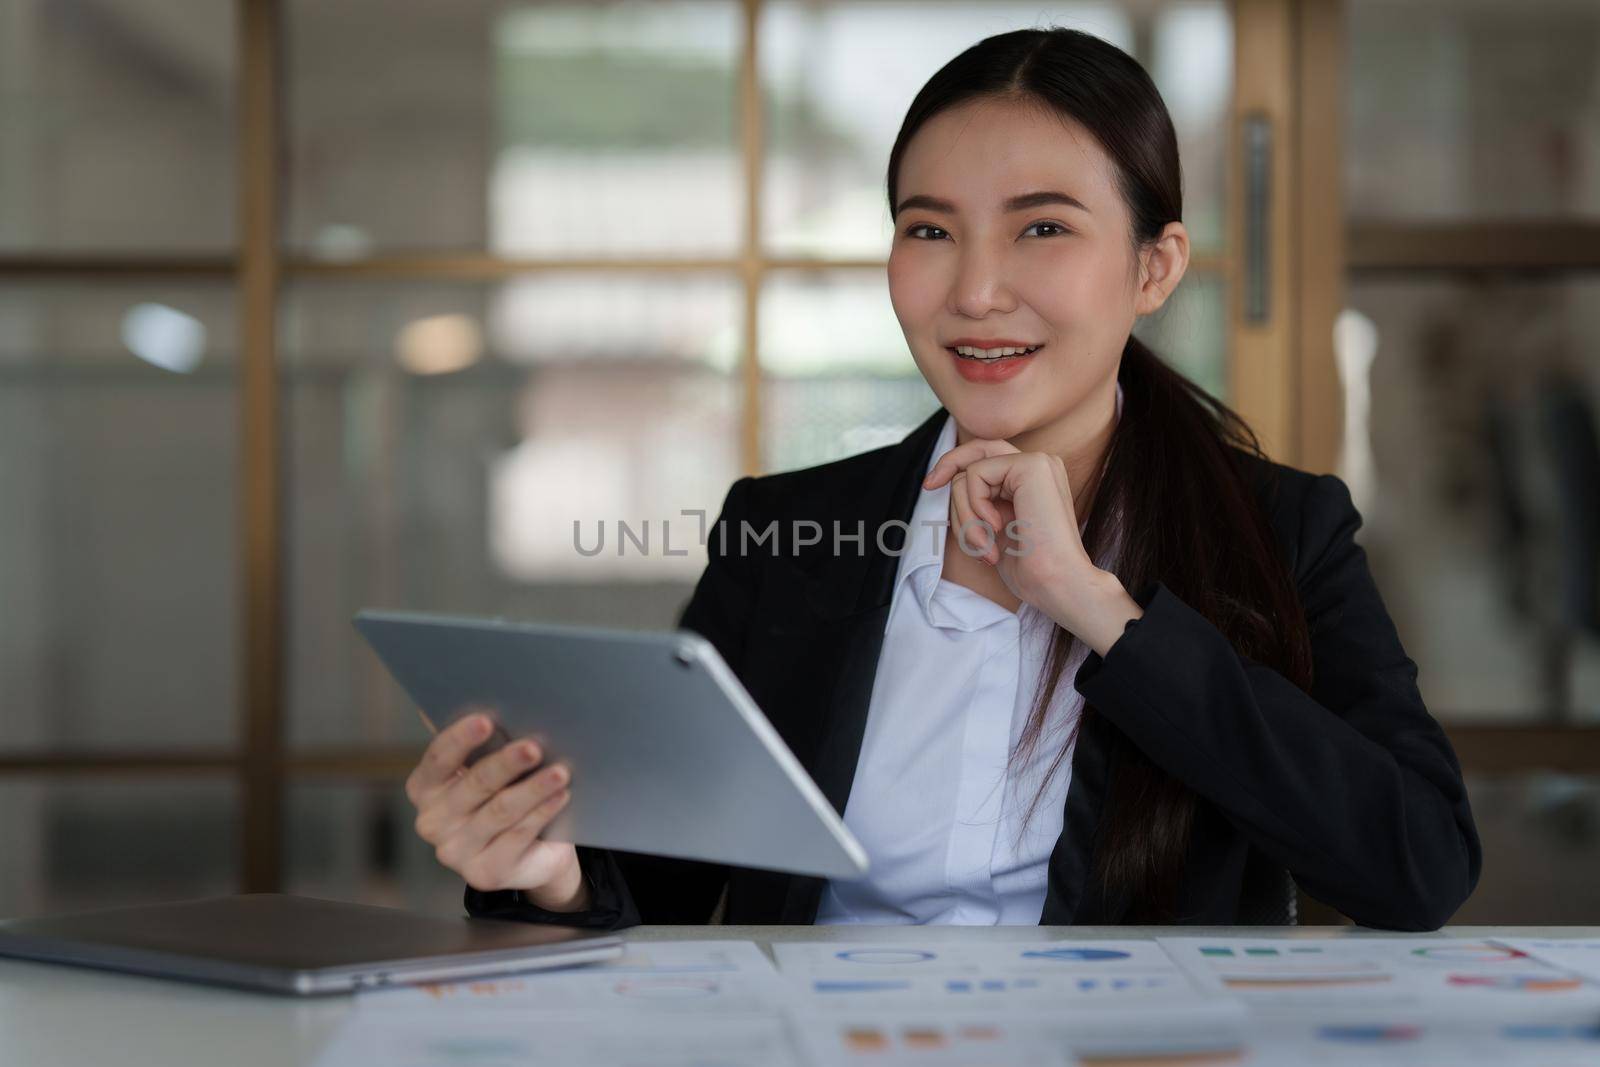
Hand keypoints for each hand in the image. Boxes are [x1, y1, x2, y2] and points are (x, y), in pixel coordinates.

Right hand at [406, 711, 589, 911]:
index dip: (461, 738)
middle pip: (474, 785)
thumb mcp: (487, 767)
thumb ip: (478, 739)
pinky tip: (560, 796)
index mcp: (424, 788)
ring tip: (560, 772)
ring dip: (533, 789)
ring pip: (500, 812)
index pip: (438, 758)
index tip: (487, 719)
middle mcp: (432, 822)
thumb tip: (477, 689)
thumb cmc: (503, 794)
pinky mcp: (485, 873)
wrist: (529, 852)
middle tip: (534, 746)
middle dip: (506, 763)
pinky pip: (517, 837)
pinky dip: (541, 813)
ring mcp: (456, 852)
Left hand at [923, 439, 1141, 654]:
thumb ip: (977, 502)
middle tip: (929, 487)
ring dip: (965, 516)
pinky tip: (995, 529)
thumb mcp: (992, 528)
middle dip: (947, 468)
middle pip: (976, 451)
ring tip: (984, 547)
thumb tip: (946, 483)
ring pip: (970, 472)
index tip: (930, 486)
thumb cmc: (1028, 566)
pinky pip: (976, 474)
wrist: (1057, 582)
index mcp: (1032, 479)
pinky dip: (974, 507)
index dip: (954, 465)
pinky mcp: (1032, 466)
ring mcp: (1038, 462)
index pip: (985, 457)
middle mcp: (1038, 465)